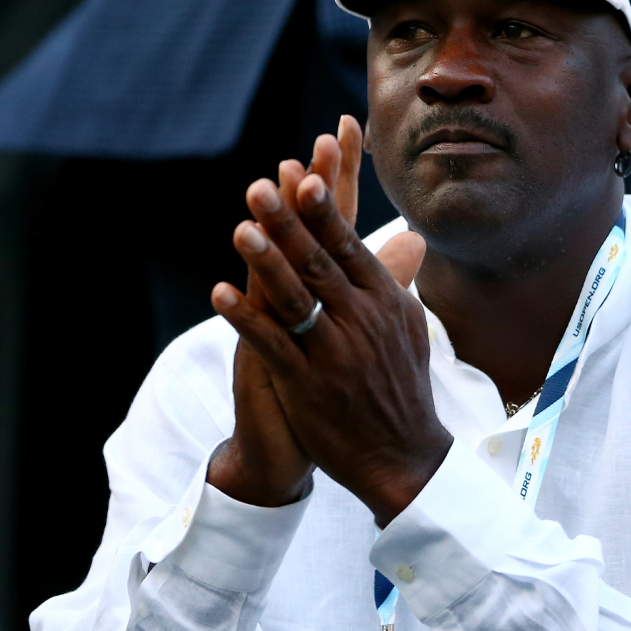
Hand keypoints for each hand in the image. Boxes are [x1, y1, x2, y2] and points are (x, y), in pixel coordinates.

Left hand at [213, 167, 447, 526]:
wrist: (403, 456)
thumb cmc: (402, 386)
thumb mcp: (409, 327)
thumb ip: (398, 279)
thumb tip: (410, 237)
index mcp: (384, 301)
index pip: (349, 246)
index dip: (324, 211)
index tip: (304, 174)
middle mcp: (361, 322)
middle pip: (319, 263)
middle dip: (288, 223)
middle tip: (260, 187)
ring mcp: (335, 354)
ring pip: (296, 300)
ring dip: (266, 262)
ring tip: (239, 229)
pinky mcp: (309, 385)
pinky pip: (273, 346)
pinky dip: (246, 319)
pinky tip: (219, 294)